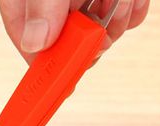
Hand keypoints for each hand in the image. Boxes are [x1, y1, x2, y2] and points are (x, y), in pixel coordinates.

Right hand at [0, 0, 149, 63]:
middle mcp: (51, 1)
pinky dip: (131, 10)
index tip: (63, 83)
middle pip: (66, 42)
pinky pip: (122, 16)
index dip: (45, 67)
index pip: (28, 41)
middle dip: (88, 38)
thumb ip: (42, 0)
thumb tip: (35, 42)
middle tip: (99, 19)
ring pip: (98, 32)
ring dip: (114, 20)